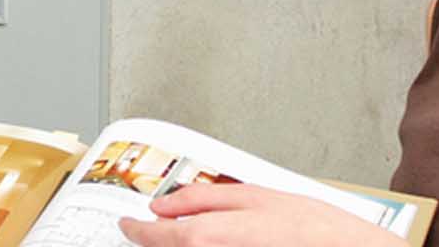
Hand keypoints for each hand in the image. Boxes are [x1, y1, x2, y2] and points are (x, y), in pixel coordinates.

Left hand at [118, 183, 407, 246]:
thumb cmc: (312, 228)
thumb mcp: (256, 197)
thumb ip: (204, 200)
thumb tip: (163, 206)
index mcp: (211, 237)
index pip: (156, 238)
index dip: (136, 232)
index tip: (126, 225)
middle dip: (158, 243)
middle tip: (155, 231)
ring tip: (209, 234)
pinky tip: (224, 242)